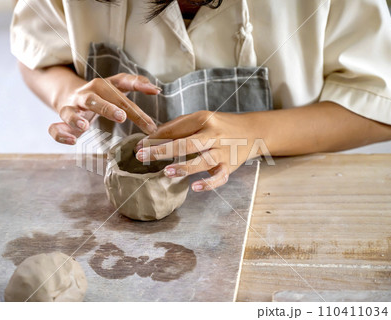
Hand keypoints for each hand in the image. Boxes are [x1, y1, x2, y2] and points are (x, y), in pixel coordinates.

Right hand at [48, 73, 160, 144]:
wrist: (69, 96)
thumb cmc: (100, 95)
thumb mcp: (117, 86)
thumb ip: (135, 84)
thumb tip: (157, 89)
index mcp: (101, 86)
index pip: (121, 93)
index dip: (136, 101)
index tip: (153, 108)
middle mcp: (85, 95)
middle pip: (94, 100)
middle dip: (107, 108)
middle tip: (121, 117)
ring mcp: (71, 107)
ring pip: (69, 111)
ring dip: (76, 119)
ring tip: (84, 127)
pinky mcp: (61, 121)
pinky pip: (54, 128)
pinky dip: (60, 134)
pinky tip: (71, 141)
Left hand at [134, 111, 258, 191]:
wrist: (252, 131)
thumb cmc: (220, 126)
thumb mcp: (202, 119)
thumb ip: (179, 126)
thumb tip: (152, 136)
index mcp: (204, 119)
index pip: (175, 129)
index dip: (155, 138)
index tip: (138, 146)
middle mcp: (214, 134)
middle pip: (186, 143)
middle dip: (162, 150)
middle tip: (142, 157)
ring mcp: (223, 151)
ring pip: (203, 161)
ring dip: (184, 167)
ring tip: (166, 172)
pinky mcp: (231, 166)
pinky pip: (219, 177)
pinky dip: (208, 184)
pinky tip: (195, 188)